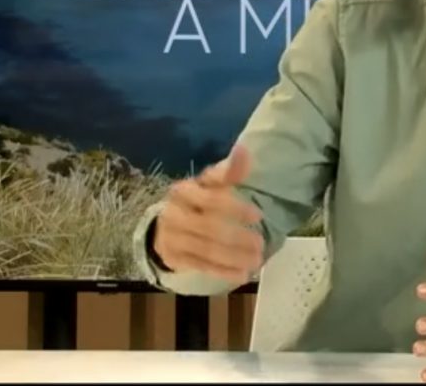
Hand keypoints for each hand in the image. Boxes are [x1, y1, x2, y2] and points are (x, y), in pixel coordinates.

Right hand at [153, 144, 264, 284]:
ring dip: (233, 257)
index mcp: (184, 190)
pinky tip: (242, 274)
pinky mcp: (173, 258)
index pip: (211, 199)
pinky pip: (200, 266)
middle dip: (237, 237)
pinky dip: (222, 271)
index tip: (259, 215)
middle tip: (261, 244)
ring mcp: (171, 237)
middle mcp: (174, 213)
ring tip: (257, 261)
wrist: (165, 227)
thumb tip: (244, 151)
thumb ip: (229, 171)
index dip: (236, 208)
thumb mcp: (210, 183)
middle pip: (208, 227)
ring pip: (205, 249)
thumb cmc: (196, 201)